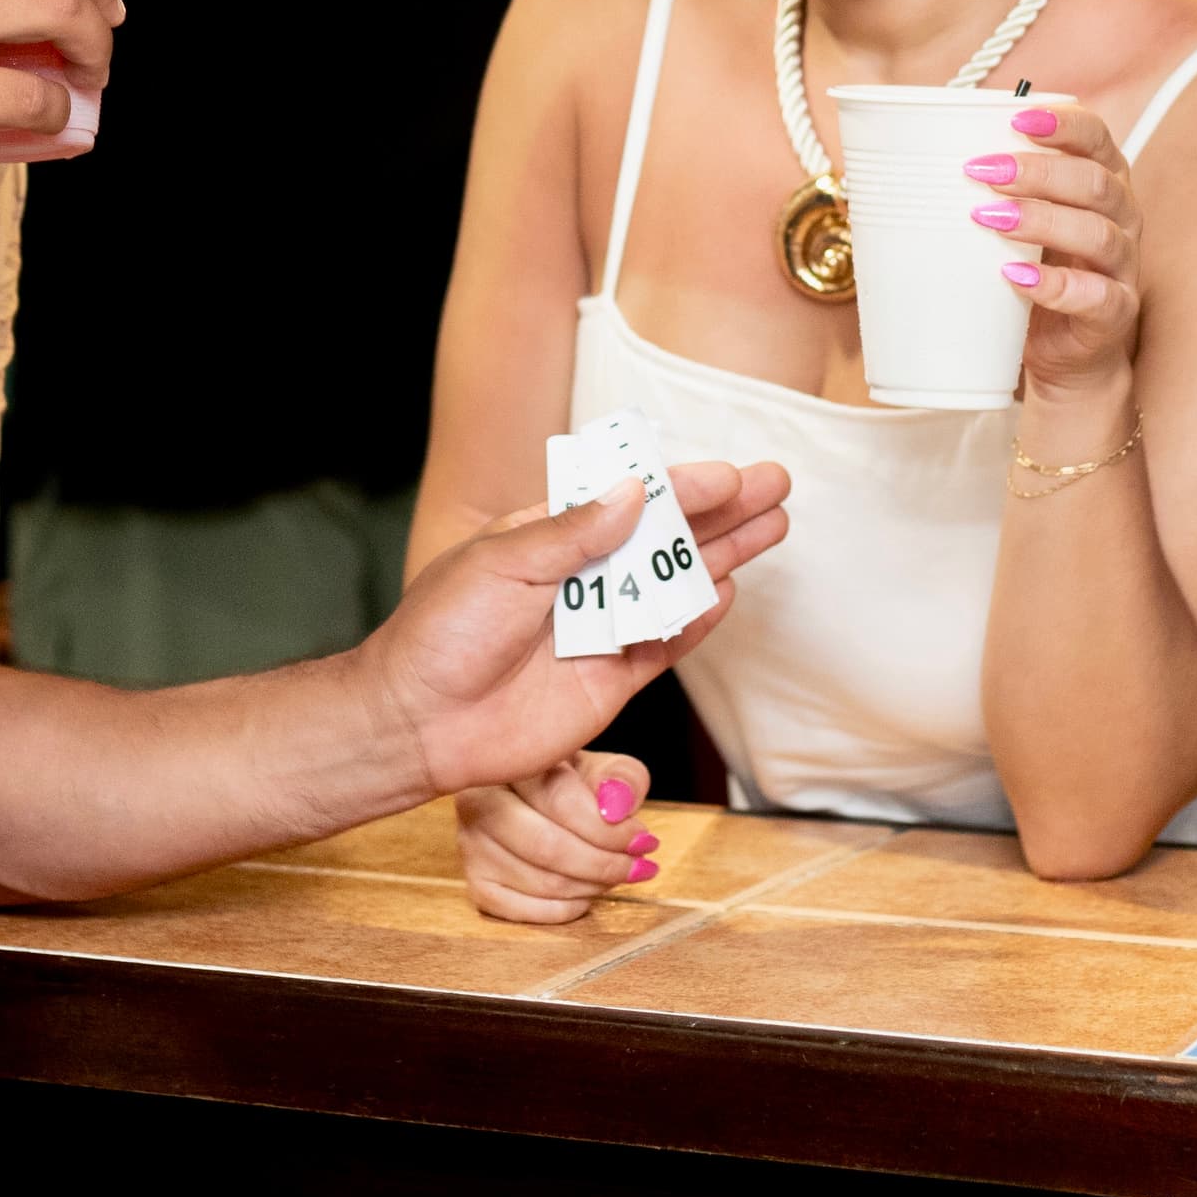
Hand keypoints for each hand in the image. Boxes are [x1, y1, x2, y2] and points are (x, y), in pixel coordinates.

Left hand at [362, 458, 789, 803]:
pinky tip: (728, 590)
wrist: (419, 722)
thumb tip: (634, 493)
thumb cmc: (441, 632)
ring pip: (675, 585)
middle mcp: (581, 577)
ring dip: (722, 556)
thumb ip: (572, 532)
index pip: (626, 499)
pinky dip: (696, 621)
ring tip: (773, 526)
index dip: (679, 485)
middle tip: (776, 485)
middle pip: (664, 536)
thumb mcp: (501, 563)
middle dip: (721, 511)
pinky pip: (664, 644)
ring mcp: (599, 628)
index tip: (727, 474)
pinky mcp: (611, 679)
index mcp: (548, 535)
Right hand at [457, 750, 657, 925]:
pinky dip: (565, 908)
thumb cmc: (577, 784)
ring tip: (615, 874)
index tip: (644, 840)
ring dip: (591, 885)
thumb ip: (622, 779)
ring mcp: (471, 842)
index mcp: (512, 759)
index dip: (609, 829)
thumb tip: (615, 808)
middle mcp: (477, 798)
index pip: (560, 801)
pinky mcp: (476, 882)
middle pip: (547, 845)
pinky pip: (524, 909)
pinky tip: (584, 893)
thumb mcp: (607, 770)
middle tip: (639, 866)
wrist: (541, 803)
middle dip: (604, 863)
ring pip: (540, 880)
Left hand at [964, 102, 1141, 398]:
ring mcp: (1122, 266)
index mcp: (1102, 179)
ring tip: (992, 219)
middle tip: (985, 172)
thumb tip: (917, 153)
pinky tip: (1018, 279)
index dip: (1064, 123)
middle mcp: (1121, 217)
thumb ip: (989, 187)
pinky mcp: (1115, 313)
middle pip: (1095, 183)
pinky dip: (1057, 287)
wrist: (1060, 349)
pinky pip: (1099, 297)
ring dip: (1043, 221)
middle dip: (1039, 171)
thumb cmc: (1032, 267)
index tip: (1018, 116)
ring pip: (1099, 234)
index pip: (1096, 137)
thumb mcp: (1015, 219)